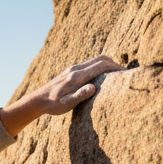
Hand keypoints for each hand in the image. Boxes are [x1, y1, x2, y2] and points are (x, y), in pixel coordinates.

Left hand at [0, 54, 125, 136]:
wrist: (37, 100)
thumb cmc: (52, 105)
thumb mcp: (66, 104)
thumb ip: (79, 96)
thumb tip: (93, 88)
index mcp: (77, 76)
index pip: (101, 65)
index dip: (115, 67)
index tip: (125, 73)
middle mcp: (76, 69)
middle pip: (100, 58)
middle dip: (114, 63)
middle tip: (123, 72)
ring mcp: (73, 69)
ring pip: (95, 60)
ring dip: (107, 64)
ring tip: (115, 74)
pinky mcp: (71, 71)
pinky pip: (89, 64)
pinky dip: (99, 66)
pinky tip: (102, 76)